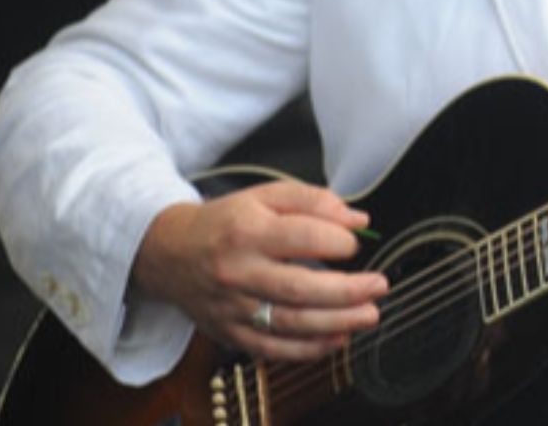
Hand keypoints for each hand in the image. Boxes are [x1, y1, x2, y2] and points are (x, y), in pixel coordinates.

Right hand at [131, 180, 388, 360]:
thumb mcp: (265, 196)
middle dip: (347, 291)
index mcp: (247, 232)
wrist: (168, 253)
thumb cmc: (225, 223)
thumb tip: (358, 219)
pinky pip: (272, 349)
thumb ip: (313, 201)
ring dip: (337, 323)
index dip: (337, 242)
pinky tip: (338, 339)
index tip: (354, 243)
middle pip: (299, 288)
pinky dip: (309, 349)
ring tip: (369, 314)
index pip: (301, 238)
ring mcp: (232, 307)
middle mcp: (237, 272)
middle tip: (379, 286)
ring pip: (290, 323)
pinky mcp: (229, 333)